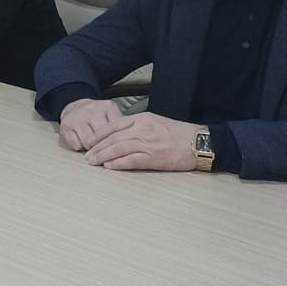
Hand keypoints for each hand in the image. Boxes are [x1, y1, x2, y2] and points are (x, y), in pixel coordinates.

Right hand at [57, 98, 123, 151]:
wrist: (74, 106)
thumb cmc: (96, 116)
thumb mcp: (111, 115)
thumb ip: (121, 126)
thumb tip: (130, 143)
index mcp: (108, 107)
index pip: (117, 130)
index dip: (118, 142)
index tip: (118, 147)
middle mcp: (92, 110)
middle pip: (103, 138)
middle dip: (104, 147)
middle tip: (104, 150)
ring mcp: (77, 117)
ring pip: (88, 143)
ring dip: (91, 149)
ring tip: (92, 147)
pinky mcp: (65, 125)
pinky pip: (76, 144)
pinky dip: (79, 147)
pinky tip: (81, 142)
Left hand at [83, 112, 199, 171]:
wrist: (199, 142)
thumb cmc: (178, 133)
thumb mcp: (155, 122)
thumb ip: (137, 126)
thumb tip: (119, 135)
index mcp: (142, 119)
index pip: (114, 125)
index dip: (99, 134)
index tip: (89, 141)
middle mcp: (142, 129)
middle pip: (113, 138)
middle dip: (97, 147)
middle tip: (87, 156)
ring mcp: (148, 143)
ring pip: (119, 148)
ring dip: (103, 156)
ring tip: (93, 162)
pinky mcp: (154, 157)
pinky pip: (132, 160)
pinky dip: (118, 163)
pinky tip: (109, 167)